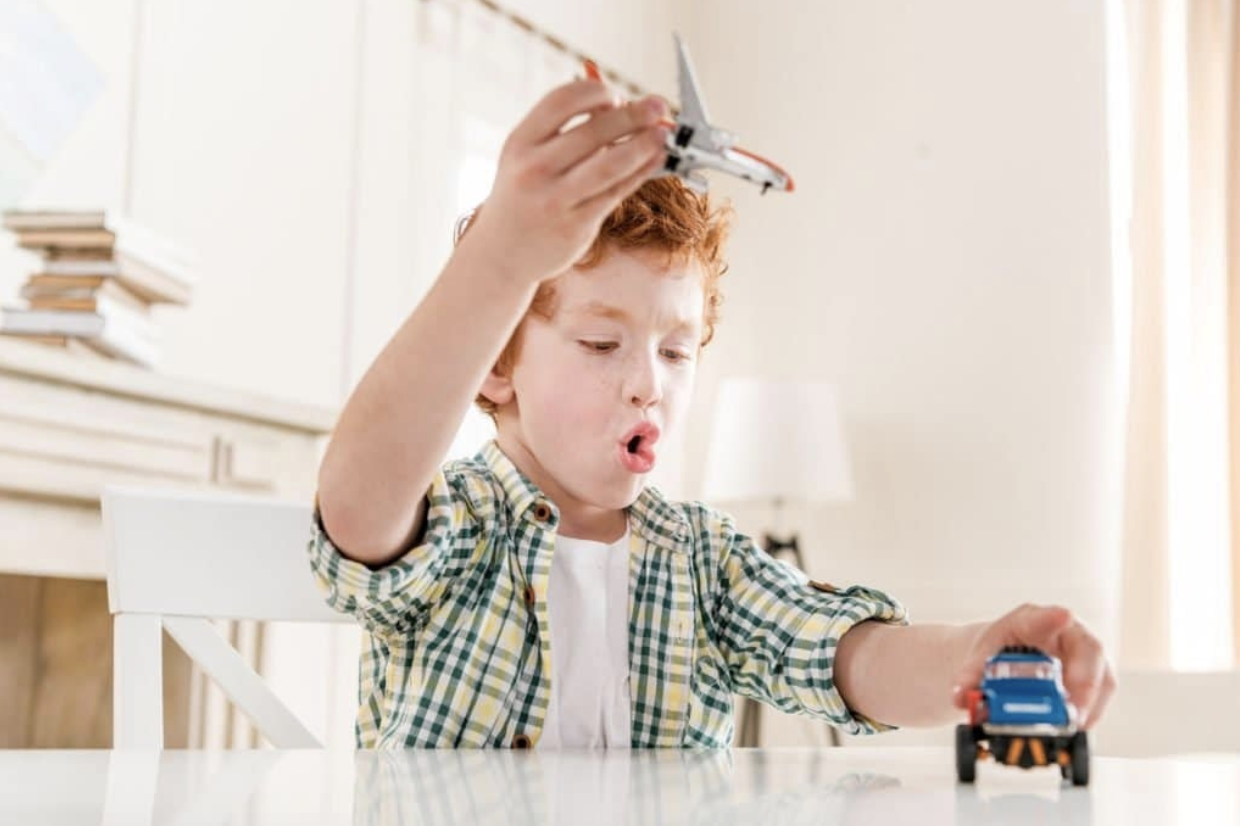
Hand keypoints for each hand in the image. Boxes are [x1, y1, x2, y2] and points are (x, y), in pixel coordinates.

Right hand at [464, 79, 669, 285]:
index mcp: (520, 142)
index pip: (561, 102)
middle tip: (657, 106)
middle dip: (633, 115)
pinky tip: (655, 160)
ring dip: (643, 144)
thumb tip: (620, 104)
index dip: (595, 92)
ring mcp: (555, 200)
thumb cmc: (522, 195)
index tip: (616, 96)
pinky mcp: (576, 225)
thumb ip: (565, 130)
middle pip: (593, 131)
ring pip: (611, 164)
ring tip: (663, 133)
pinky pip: (616, 192)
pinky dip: (641, 172)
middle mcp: (534, 169)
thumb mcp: (528, 155)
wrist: (503, 251)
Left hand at [951, 603, 1115, 729]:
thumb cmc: (996, 652)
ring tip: (1073, 726)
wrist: (1003, 659)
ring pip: (1102, 676)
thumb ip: (968, 678)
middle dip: (1084, 681)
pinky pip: (1100, 697)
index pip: (1044, 616)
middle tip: (1072, 710)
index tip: (1061, 616)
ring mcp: (1084, 656)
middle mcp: (1066, 633)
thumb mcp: (978, 660)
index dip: (1052, 617)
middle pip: (1088, 649)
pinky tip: (1074, 729)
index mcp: (1031, 620)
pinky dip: (1089, 714)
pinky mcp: (1093, 680)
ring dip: (1091, 704)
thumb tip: (960, 698)